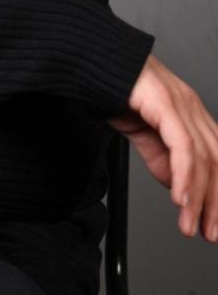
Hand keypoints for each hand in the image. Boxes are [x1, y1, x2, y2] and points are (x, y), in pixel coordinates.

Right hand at [108, 54, 217, 241]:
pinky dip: (184, 176)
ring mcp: (182, 103)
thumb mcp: (143, 133)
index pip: (217, 157)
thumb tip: (179, 186)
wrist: (90, 63)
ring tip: (190, 224)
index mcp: (190, 112)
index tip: (213, 221)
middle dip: (217, 201)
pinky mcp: (166, 103)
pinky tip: (180, 198)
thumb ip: (162, 158)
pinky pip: (183, 146)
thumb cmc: (114, 90)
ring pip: (203, 157)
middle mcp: (192, 106)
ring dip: (198, 197)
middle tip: (210, 231)